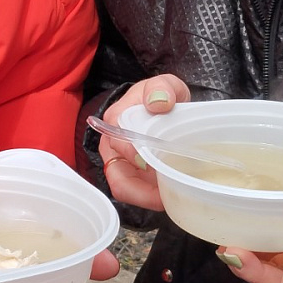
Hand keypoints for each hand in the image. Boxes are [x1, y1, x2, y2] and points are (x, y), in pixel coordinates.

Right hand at [98, 74, 190, 210]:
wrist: (167, 106)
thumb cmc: (162, 96)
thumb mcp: (166, 84)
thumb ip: (162, 88)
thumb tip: (159, 102)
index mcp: (116, 118)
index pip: (120, 142)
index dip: (137, 155)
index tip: (160, 162)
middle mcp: (111, 142)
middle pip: (118, 172)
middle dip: (144, 187)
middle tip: (171, 187)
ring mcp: (119, 161)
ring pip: (122, 188)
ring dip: (145, 197)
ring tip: (169, 197)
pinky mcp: (130, 174)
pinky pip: (133, 192)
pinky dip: (149, 198)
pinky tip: (168, 196)